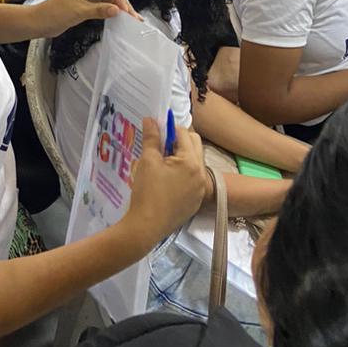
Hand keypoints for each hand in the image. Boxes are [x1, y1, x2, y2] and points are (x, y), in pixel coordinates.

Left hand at [36, 0, 137, 36]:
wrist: (40, 22)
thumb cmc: (55, 13)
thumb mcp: (78, 12)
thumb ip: (99, 10)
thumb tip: (117, 11)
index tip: (127, 10)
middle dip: (122, 3)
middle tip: (134, 16)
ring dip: (118, 8)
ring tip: (131, 18)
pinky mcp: (86, 4)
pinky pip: (102, 5)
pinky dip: (110, 11)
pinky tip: (119, 18)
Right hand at [123, 119, 207, 249]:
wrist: (146, 226)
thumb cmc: (147, 191)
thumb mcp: (147, 161)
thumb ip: (151, 137)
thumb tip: (151, 119)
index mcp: (191, 161)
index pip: (183, 133)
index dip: (169, 130)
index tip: (157, 134)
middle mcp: (201, 173)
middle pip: (194, 145)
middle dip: (179, 141)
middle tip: (161, 148)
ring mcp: (200, 189)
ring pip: (195, 162)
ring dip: (183, 157)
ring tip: (163, 165)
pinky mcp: (196, 202)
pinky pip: (194, 180)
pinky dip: (184, 175)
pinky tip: (168, 182)